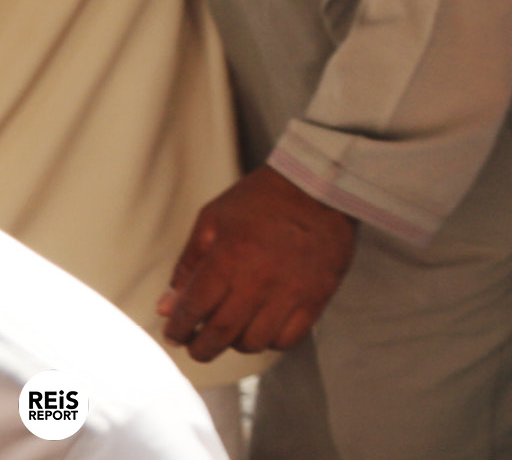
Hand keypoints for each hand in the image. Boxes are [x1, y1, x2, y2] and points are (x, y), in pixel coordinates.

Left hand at [158, 166, 357, 360]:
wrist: (321, 185)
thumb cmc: (263, 198)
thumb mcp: (213, 220)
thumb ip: (188, 264)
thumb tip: (168, 306)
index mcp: (227, 259)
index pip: (192, 311)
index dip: (177, 329)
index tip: (175, 332)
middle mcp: (257, 281)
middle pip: (219, 336)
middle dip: (200, 348)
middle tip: (196, 345)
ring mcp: (290, 292)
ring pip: (254, 342)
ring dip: (236, 344)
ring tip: (233, 333)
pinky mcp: (316, 296)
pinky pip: (289, 338)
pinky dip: (272, 340)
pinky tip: (265, 327)